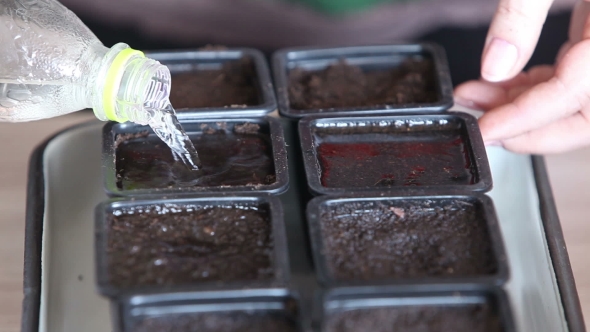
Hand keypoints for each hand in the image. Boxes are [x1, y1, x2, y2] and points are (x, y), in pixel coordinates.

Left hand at [455, 0, 589, 153]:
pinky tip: (495, 84)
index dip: (525, 119)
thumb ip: (521, 14)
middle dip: (523, 126)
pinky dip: (529, 89)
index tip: (486, 130)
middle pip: (581, 118)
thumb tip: (495, 65)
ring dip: (519, 107)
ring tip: (472, 97)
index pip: (574, 94)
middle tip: (479, 123)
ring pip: (570, 103)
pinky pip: (566, 82)